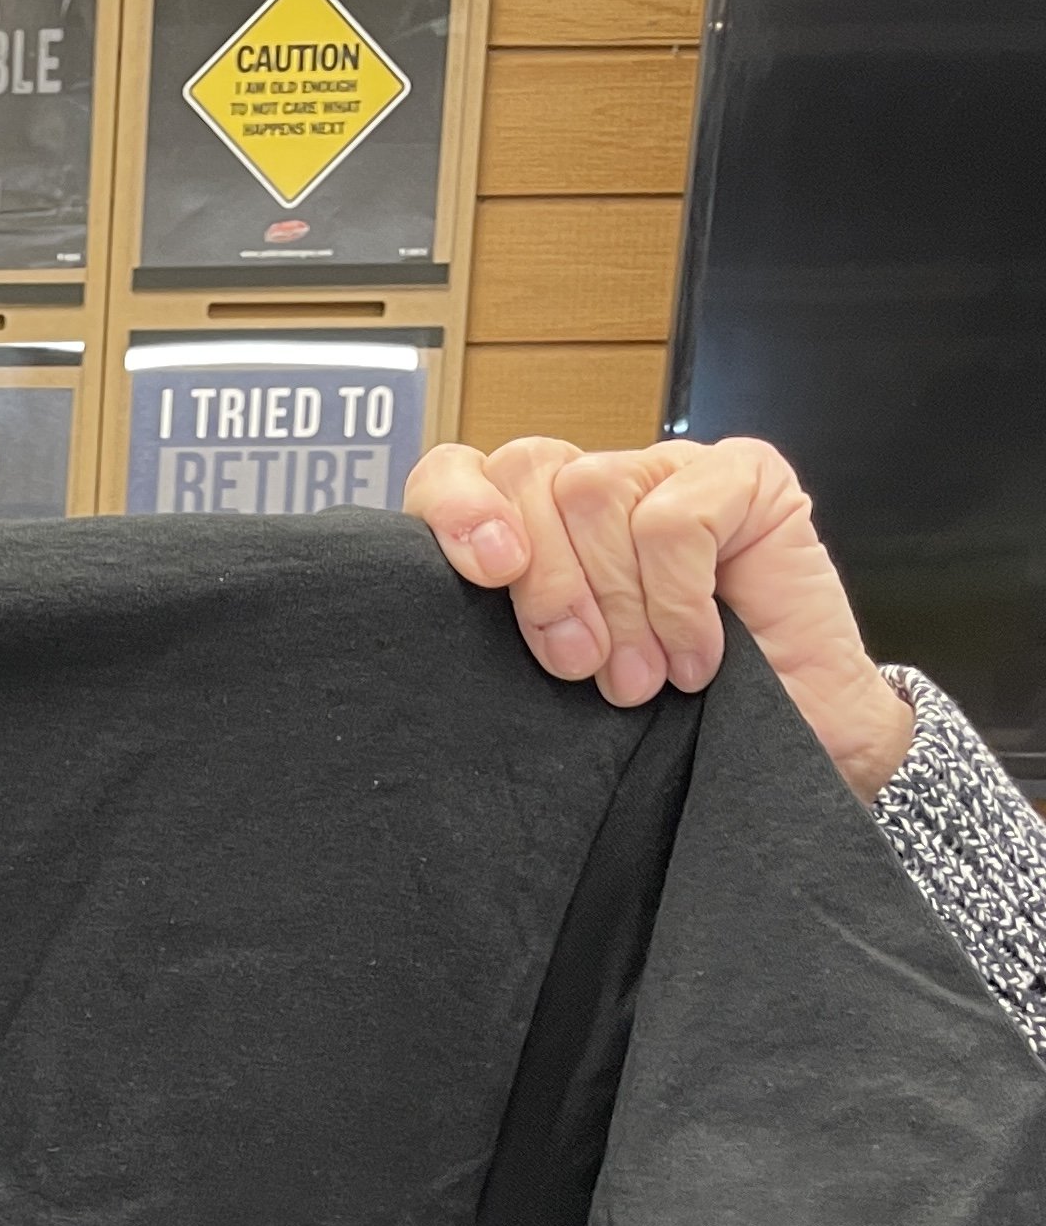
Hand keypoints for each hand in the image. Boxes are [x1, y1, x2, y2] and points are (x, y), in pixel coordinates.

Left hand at [405, 434, 915, 803]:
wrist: (788, 753)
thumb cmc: (669, 724)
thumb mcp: (559, 683)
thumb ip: (506, 631)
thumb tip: (437, 615)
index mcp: (535, 531)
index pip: (460, 472)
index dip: (456, 510)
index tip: (485, 575)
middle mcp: (597, 492)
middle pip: (527, 471)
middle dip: (544, 581)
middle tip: (576, 666)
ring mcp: (671, 474)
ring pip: (596, 487)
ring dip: (615, 599)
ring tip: (641, 678)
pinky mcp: (746, 478)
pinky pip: (679, 512)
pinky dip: (679, 596)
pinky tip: (697, 654)